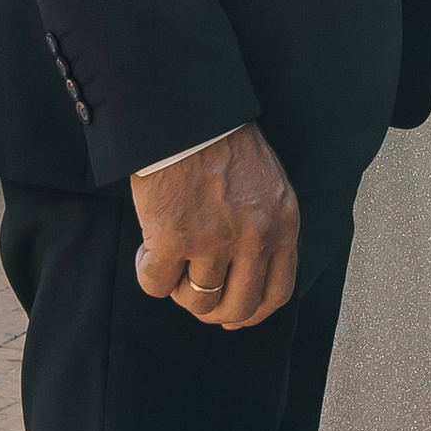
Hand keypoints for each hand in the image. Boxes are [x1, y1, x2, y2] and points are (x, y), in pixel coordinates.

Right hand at [134, 124, 299, 328]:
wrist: (186, 113)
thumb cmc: (223, 144)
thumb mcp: (267, 187)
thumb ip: (267, 229)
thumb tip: (250, 277)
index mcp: (282, 224)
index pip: (276, 293)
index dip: (251, 313)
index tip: (231, 316)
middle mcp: (254, 237)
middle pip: (237, 307)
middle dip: (212, 310)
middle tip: (193, 294)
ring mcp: (214, 239)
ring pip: (196, 301)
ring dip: (179, 289)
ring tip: (170, 260)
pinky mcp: (173, 237)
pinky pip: (157, 284)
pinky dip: (149, 275)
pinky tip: (148, 252)